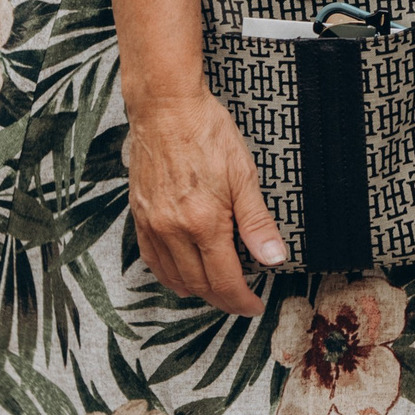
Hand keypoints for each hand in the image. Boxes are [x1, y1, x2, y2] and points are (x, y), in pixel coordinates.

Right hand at [126, 91, 285, 314]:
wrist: (166, 108)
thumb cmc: (207, 133)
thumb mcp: (245, 175)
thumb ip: (257, 223)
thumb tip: (274, 257)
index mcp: (203, 223)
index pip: (224, 280)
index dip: (241, 300)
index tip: (254, 306)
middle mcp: (173, 230)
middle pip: (198, 285)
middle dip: (222, 299)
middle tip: (241, 299)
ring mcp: (152, 225)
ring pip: (173, 278)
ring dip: (196, 291)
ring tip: (217, 290)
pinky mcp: (139, 216)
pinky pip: (151, 259)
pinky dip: (168, 275)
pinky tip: (181, 275)